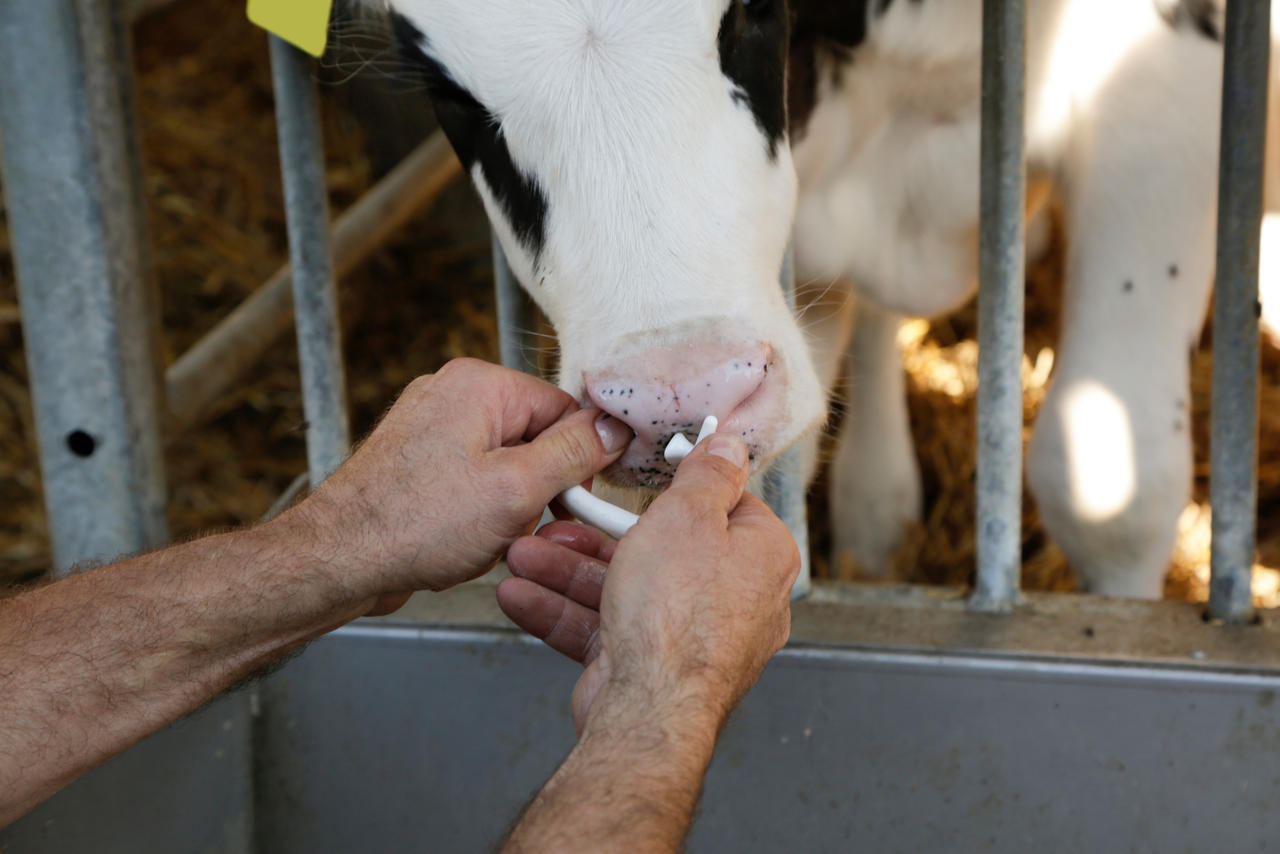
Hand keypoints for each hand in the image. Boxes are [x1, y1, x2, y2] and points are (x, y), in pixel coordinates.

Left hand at [277, 358, 632, 604]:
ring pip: (507, 467)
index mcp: (479, 384)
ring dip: (508, 509)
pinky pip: (475, 483)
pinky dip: (479, 516)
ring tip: (481, 536)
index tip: (576, 500)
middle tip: (517, 523)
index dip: (577, 460)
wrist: (338, 562)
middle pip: (536, 439)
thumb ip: (574, 453)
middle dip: (536, 490)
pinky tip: (462, 541)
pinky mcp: (419, 463)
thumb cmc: (412, 524)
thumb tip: (614, 429)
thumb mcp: (516, 490)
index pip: (563, 409)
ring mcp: (431, 428)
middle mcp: (452, 395)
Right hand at [498, 434, 799, 735]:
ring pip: (624, 589)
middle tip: (558, 518)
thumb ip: (706, 475)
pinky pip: (605, 628)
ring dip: (566, 571)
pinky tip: (521, 595)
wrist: (648, 710)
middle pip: (659, 548)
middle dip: (595, 535)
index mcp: (760, 556)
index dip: (676, 489)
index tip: (639, 476)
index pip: (723, 505)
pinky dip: (563, 611)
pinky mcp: (651, 667)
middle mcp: (733, 598)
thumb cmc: (679, 614)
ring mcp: (691, 637)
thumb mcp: (688, 515)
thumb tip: (728, 446)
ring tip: (521, 556)